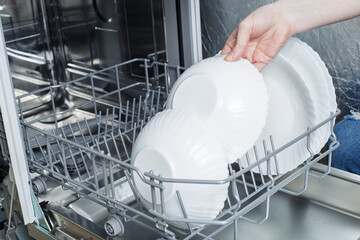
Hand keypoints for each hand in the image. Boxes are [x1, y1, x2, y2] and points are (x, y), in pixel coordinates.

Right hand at [221, 0, 359, 70]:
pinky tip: (245, 76)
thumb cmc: (265, 16)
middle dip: (230, 68)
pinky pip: (255, 70)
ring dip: (239, 72)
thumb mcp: (245, 26)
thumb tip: (230, 57)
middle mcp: (244, 49)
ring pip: (243, 68)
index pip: (226, 52)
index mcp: (237, 40)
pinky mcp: (263, 60)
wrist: (283, 18)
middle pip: (234, 62)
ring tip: (234, 76)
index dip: (223, 59)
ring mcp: (253, 55)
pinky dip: (250, 75)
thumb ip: (238, 42)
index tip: (220, 65)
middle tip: (226, 72)